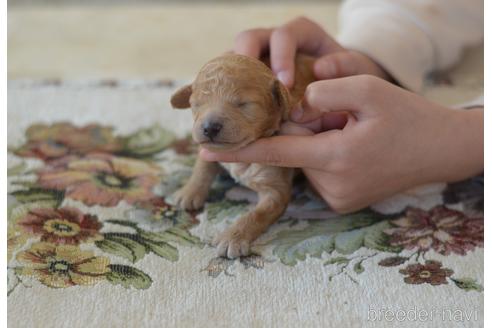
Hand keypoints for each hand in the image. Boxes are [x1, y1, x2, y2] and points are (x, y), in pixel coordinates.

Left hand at [200, 75, 482, 212]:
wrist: (440, 150)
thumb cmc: (408, 117)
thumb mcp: (370, 89)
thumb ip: (326, 90)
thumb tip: (296, 102)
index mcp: (336, 157)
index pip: (274, 152)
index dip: (238, 150)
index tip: (205, 148)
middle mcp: (332, 185)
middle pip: (295, 150)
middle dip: (303, 130)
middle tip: (337, 118)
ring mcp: (337, 199)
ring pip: (306, 160)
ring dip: (316, 143)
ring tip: (351, 134)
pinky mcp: (342, 203)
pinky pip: (318, 172)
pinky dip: (324, 156)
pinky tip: (352, 149)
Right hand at [234, 16, 390, 87]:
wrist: (342, 94)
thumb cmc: (348, 81)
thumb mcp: (357, 71)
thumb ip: (347, 66)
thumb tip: (320, 68)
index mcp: (301, 34)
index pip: (284, 36)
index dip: (281, 57)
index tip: (285, 84)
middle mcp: (273, 42)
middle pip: (249, 39)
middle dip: (246, 61)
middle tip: (249, 88)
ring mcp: (257, 60)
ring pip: (232, 58)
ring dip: (228, 78)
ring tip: (229, 102)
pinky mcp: (247, 79)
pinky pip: (228, 81)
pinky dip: (224, 94)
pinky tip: (223, 113)